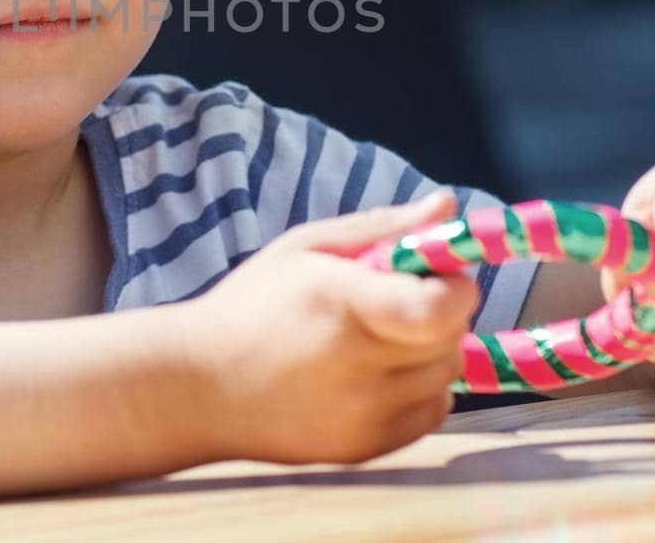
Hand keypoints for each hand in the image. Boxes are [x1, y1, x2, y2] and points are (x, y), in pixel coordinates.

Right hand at [172, 189, 478, 465]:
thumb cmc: (252, 305)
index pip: (440, 309)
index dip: (455, 289)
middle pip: (450, 339)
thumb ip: (382, 226)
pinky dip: (419, 390)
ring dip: (428, 352)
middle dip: (440, 313)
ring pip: (444, 376)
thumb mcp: (306, 247)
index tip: (438, 276)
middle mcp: (356, 365)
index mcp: (341, 302)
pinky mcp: (364, 448)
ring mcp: (362, 415)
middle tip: (399, 301)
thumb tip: (447, 206)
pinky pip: (431, 413)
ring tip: (380, 339)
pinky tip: (377, 375)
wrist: (199, 388)